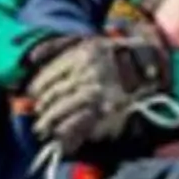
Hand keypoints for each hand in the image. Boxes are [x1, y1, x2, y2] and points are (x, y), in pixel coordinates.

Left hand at [26, 33, 175, 153]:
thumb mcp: (88, 41)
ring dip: (49, 122)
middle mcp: (87, 72)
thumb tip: (30, 57)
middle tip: (37, 118)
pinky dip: (67, 132)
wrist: (147, 62)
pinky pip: (80, 123)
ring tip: (43, 130)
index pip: (47, 76)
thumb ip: (57, 46)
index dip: (35, 90)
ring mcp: (97, 91)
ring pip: (63, 110)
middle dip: (42, 109)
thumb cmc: (114, 52)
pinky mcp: (106, 108)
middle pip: (52, 95)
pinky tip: (60, 137)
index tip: (31, 96)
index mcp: (80, 54)